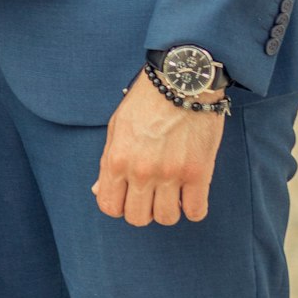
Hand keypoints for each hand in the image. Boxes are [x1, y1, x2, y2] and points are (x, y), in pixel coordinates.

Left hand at [91, 69, 225, 226]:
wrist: (182, 79)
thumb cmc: (147, 100)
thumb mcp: (118, 126)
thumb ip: (108, 162)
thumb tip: (99, 192)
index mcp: (117, 159)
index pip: (110, 207)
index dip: (119, 205)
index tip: (129, 195)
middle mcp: (141, 171)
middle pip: (138, 218)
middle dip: (144, 209)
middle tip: (152, 192)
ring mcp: (171, 173)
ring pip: (167, 218)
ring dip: (170, 208)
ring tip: (173, 190)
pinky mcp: (198, 173)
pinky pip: (196, 212)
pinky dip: (194, 207)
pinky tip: (191, 192)